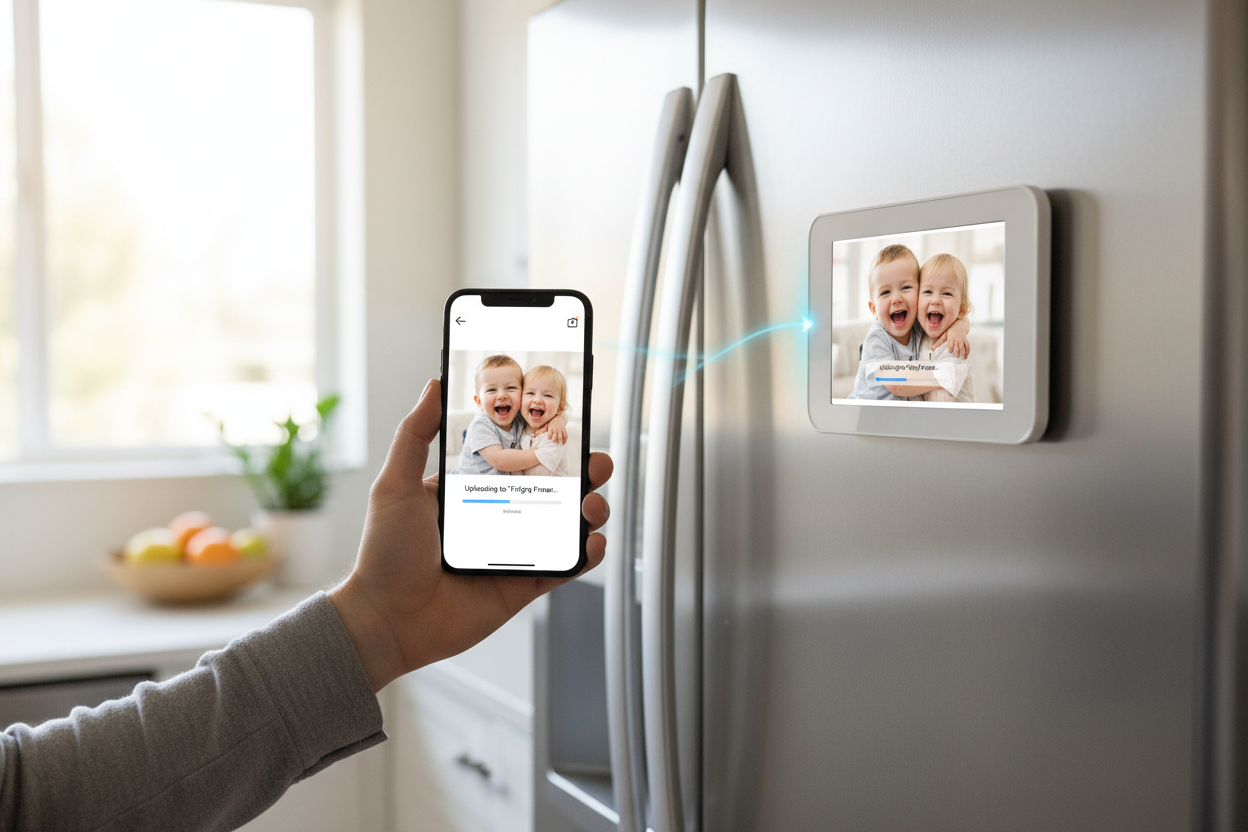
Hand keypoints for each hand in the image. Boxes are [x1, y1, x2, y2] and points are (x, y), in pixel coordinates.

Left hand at [329, 380, 611, 691]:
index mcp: (473, 489)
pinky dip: (588, 553)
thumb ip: (415, 433)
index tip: (568, 423)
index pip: (519, 455)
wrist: (386, 620)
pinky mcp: (524, 586)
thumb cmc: (384, 554)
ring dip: (591, 509)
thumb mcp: (395, 485)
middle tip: (595, 463)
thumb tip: (432, 384)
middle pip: (554, 487)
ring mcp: (515, 551)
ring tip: (591, 504)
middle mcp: (499, 516)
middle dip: (583, 471)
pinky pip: (566, 566)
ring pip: (567, 523)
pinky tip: (593, 541)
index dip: (547, 440)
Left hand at [933, 318, 970, 358]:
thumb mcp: (944, 335)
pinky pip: (968, 345)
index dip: (951, 347)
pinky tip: (966, 355)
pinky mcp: (966, 340)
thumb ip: (938, 342)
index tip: (950, 351)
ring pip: (964, 346)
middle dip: (958, 351)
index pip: (951, 343)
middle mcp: (957, 338)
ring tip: (962, 358)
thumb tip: (932, 349)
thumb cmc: (950, 331)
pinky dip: (968, 351)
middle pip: (958, 345)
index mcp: (951, 337)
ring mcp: (962, 339)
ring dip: (964, 352)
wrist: (959, 325)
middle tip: (957, 356)